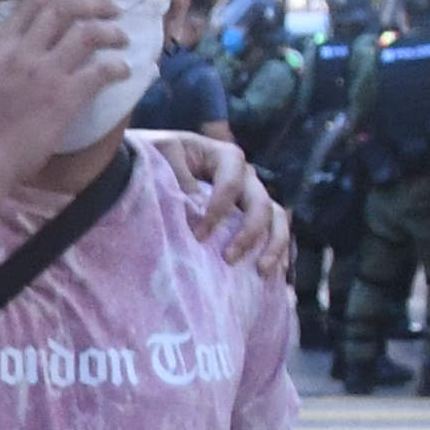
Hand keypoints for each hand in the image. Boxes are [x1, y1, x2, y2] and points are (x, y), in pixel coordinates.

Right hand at [0, 0, 134, 194]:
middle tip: (111, 8)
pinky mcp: (64, 98)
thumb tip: (15, 58)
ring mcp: (44, 75)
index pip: (30, 3)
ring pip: (88, 34)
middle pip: (64, 10)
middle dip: (93, 2)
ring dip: (112, 32)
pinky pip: (101, 70)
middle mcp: (22, 55)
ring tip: (122, 38)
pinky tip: (124, 71)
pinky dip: (117, 67)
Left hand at [170, 129, 290, 277]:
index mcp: (224, 157)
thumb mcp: (164, 157)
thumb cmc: (157, 157)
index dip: (217, 210)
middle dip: (249, 232)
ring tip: (261, 270)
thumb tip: (196, 210)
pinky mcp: (251, 213)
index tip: (198, 236)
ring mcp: (251, 194)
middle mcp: (245, 175)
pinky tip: (275, 272)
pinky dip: (277, 250)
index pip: (231, 183)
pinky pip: (274, 230)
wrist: (153, 162)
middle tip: (229, 258)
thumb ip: (179, 179)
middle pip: (260, 203)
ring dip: (273, 244)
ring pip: (275, 216)